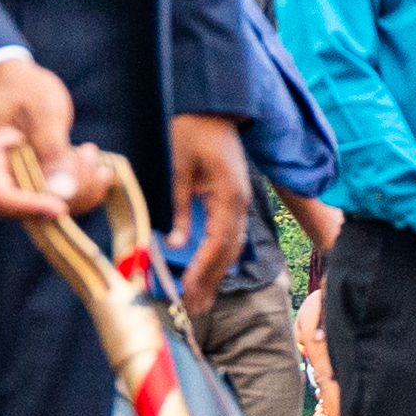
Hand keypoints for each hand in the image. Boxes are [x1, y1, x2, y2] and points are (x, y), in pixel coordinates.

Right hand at [0, 51, 84, 222]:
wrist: (15, 80)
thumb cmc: (24, 88)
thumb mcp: (43, 108)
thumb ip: (51, 146)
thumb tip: (61, 187)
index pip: (0, 200)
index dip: (29, 208)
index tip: (61, 206)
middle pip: (28, 210)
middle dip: (66, 192)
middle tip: (88, 154)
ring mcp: (16, 183)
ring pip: (48, 208)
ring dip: (80, 190)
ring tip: (91, 153)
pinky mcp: (35, 183)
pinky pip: (59, 199)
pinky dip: (83, 189)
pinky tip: (102, 171)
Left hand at [168, 112, 252, 302]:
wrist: (211, 105)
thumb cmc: (190, 130)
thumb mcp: (178, 166)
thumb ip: (178, 206)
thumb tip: (175, 244)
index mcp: (229, 195)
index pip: (218, 242)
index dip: (204, 269)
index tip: (188, 291)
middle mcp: (240, 202)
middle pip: (229, 251)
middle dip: (212, 281)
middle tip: (195, 309)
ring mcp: (240, 200)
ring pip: (232, 246)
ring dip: (217, 273)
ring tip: (202, 299)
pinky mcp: (233, 198)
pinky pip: (230, 234)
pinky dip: (220, 256)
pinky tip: (211, 271)